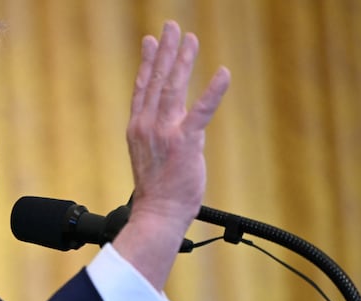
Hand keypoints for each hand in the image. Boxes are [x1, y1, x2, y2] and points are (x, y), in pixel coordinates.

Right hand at [114, 21, 229, 289]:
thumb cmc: (157, 193)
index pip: (142, 88)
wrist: (157, 215)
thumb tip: (183, 124)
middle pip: (156, 80)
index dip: (147, 62)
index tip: (151, 41)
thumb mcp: (151, 158)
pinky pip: (201, 112)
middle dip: (165, 51)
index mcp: (137, 129)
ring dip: (183, 61)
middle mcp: (146, 126)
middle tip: (172, 27)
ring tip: (191, 39)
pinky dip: (212, 91)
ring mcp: (164, 133)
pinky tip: (222, 73)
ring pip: (173, 88)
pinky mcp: (184, 143)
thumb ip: (163, 136)